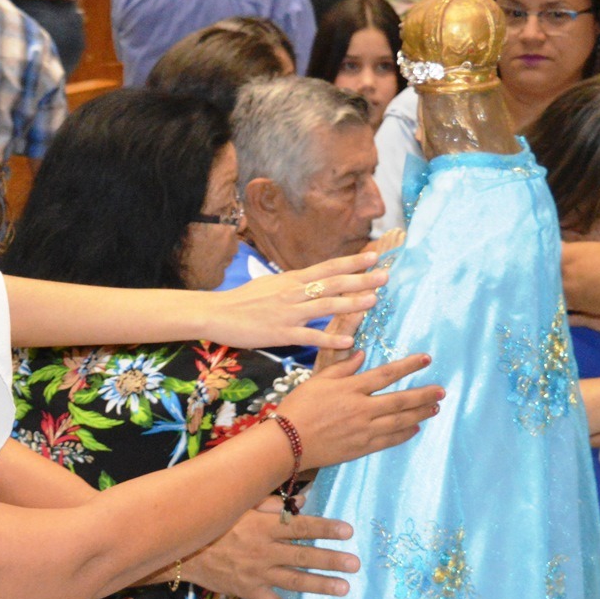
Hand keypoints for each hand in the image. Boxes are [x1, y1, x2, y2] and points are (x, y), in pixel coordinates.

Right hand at [183, 502, 358, 598]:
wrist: (180, 552)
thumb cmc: (211, 524)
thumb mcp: (238, 507)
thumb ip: (270, 503)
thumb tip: (303, 501)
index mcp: (262, 526)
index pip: (299, 526)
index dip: (325, 528)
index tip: (348, 531)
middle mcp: (263, 550)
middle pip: (302, 555)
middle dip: (330, 559)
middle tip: (354, 564)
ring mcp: (256, 573)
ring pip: (294, 580)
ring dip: (320, 585)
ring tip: (343, 588)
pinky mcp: (248, 591)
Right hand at [207, 252, 386, 353]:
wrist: (215, 313)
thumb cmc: (240, 301)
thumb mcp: (269, 284)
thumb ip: (291, 284)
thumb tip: (309, 280)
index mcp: (291, 280)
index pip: (327, 267)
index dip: (352, 262)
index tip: (374, 256)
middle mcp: (293, 293)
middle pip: (332, 284)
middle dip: (361, 280)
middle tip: (385, 275)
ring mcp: (288, 313)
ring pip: (325, 306)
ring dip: (351, 304)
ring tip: (374, 301)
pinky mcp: (280, 333)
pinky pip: (310, 337)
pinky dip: (329, 339)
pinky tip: (347, 342)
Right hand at [276, 351, 443, 468]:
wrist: (287, 442)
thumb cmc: (297, 409)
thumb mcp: (317, 381)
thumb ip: (341, 369)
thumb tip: (361, 356)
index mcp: (351, 389)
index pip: (387, 374)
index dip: (409, 366)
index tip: (427, 360)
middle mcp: (362, 408)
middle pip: (400, 400)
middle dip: (424, 394)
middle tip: (442, 391)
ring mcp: (363, 430)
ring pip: (399, 420)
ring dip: (419, 413)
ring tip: (435, 408)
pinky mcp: (361, 447)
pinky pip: (388, 440)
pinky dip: (404, 434)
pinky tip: (415, 429)